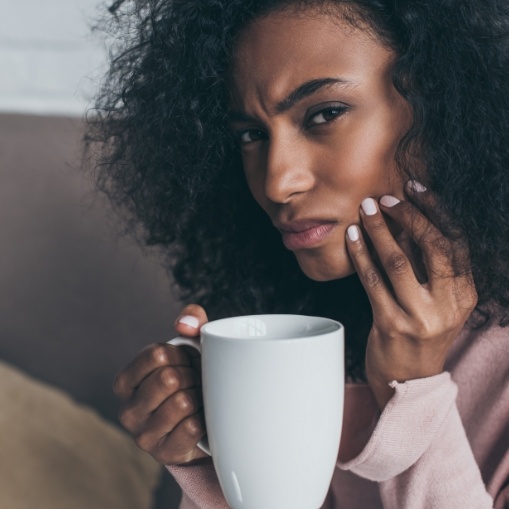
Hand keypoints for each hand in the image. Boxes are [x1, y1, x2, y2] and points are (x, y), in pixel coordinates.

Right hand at [113, 304, 209, 464]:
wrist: (203, 423)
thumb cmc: (192, 378)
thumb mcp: (192, 346)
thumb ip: (192, 321)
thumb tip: (184, 323)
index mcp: (125, 381)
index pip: (157, 354)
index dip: (182, 354)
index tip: (187, 361)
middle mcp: (127, 409)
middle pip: (170, 378)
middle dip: (192, 375)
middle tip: (196, 382)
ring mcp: (143, 435)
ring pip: (183, 401)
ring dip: (200, 397)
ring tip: (199, 398)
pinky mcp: (164, 453)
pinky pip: (192, 426)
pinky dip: (204, 418)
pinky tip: (201, 418)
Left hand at [346, 183, 477, 408]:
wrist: (408, 381)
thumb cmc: (420, 332)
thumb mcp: (437, 301)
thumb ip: (429, 265)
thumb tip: (408, 218)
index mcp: (465, 293)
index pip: (455, 241)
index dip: (435, 209)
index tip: (415, 187)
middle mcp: (448, 304)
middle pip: (431, 246)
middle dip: (407, 215)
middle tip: (383, 198)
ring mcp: (420, 316)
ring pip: (398, 261)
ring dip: (378, 229)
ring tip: (364, 208)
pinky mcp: (391, 325)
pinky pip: (371, 281)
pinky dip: (360, 254)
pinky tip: (351, 237)